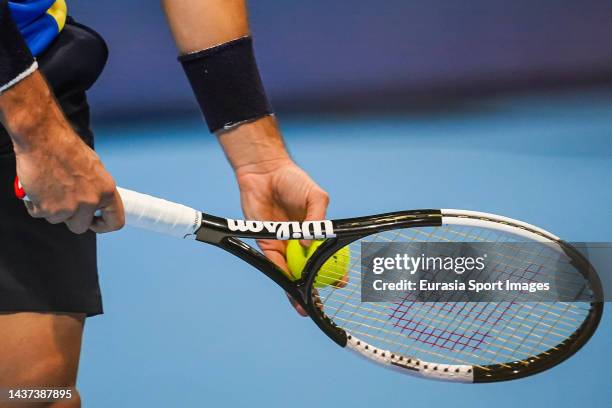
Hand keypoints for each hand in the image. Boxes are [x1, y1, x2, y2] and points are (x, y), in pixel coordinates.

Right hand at [14, 129, 123, 233]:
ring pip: (58, 220)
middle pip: (81, 226)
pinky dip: (35, 204)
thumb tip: (95, 202)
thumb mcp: (93, 168)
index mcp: (107, 190)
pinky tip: (36, 187)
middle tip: (62, 205)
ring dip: (51, 208)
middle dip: (71, 218)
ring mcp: (70, 207)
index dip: (103, 225)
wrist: (43, 138)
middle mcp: (91, 201)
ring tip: (48, 187)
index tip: (94, 223)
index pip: (115, 221)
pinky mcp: (48, 208)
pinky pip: (40, 214)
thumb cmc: (66, 148)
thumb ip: (96, 188)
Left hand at [235, 158, 328, 315]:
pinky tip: (288, 286)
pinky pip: (274, 262)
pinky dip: (281, 274)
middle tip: (322, 300)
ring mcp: (283, 244)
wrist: (266, 173)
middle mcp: (300, 241)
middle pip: (309, 269)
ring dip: (295, 289)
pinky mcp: (266, 243)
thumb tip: (309, 243)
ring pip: (291, 271)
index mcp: (316, 231)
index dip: (335, 269)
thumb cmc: (294, 181)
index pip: (328, 255)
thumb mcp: (316, 197)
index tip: (341, 282)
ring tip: (303, 305)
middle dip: (315, 287)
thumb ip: (317, 219)